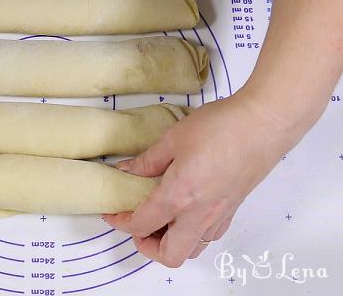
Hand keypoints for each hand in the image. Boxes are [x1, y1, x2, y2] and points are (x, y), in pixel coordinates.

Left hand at [104, 94, 301, 266]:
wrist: (265, 122)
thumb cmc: (221, 127)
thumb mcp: (173, 139)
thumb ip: (147, 161)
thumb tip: (127, 171)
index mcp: (179, 197)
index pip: (141, 224)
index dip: (120, 222)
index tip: (112, 214)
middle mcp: (199, 214)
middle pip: (169, 255)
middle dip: (146, 246)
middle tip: (137, 225)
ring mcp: (219, 215)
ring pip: (192, 249)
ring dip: (171, 243)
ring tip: (160, 219)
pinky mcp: (233, 209)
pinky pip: (208, 236)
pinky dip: (191, 233)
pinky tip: (185, 210)